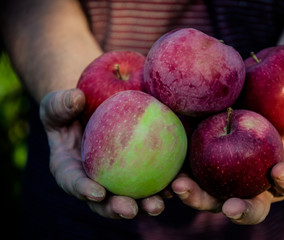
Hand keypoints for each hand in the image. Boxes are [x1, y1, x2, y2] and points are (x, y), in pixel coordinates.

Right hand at [39, 88, 164, 218]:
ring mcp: (118, 181)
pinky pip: (152, 179)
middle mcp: (95, 183)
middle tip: (131, 208)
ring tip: (158, 204)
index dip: (84, 191)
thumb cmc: (70, 111)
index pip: (74, 183)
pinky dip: (164, 183)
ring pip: (132, 197)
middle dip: (118, 208)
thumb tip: (75, 99)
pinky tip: (177, 182)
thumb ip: (60, 105)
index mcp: (71, 172)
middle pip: (105, 202)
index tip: (97, 192)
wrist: (92, 114)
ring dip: (145, 204)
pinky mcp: (139, 173)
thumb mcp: (57, 105)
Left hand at [172, 113, 283, 224]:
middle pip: (249, 206)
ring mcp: (225, 184)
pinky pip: (188, 178)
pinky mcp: (200, 173)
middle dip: (242, 210)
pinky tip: (163, 174)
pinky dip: (176, 179)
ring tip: (180, 187)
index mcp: (282, 175)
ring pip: (210, 199)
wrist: (255, 109)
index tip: (280, 171)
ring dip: (196, 197)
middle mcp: (254, 187)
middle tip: (231, 208)